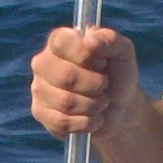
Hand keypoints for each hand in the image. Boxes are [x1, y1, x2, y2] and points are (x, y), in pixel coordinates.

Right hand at [30, 26, 140, 142]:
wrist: (118, 107)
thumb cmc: (117, 74)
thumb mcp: (123, 52)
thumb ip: (110, 40)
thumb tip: (89, 39)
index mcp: (59, 41)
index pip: (62, 43)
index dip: (85, 55)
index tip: (101, 62)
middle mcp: (43, 62)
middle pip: (65, 76)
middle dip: (95, 85)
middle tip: (104, 86)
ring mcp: (39, 88)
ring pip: (65, 102)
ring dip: (93, 106)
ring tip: (101, 102)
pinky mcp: (40, 113)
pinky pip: (61, 122)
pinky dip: (86, 123)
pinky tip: (93, 118)